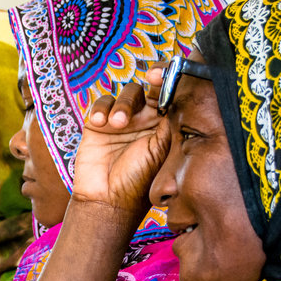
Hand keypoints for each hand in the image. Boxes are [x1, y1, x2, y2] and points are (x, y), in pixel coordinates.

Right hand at [72, 67, 169, 216]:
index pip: (171, 95)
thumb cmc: (139, 182)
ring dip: (123, 103)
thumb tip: (180, 94)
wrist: (107, 201)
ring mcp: (122, 120)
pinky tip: (100, 124)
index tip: (166, 78)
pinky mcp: (99, 123)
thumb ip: (170, 122)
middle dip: (152, 78)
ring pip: (127, 92)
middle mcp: (146, 120)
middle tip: (152, 79)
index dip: (171, 80)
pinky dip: (101, 108)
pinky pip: (101, 103)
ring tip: (118, 123)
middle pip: (150, 86)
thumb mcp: (161, 150)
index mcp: (165, 125)